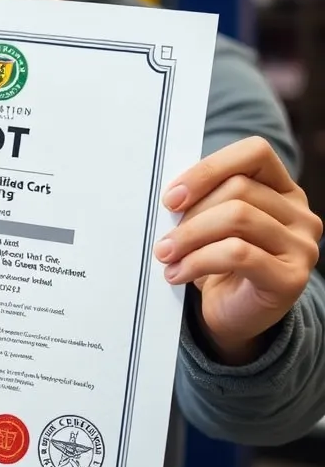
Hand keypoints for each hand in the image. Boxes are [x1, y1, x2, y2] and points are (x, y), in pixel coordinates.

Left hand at [154, 136, 322, 364]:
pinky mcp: (292, 278)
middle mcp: (300, 215)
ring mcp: (302, 246)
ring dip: (190, 236)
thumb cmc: (217, 259)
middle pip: (239, 189)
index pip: (255, 153)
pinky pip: (238, 254)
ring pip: (237, 218)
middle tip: (163, 236)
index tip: (172, 197)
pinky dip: (198, 260)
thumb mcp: (211, 220)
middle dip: (191, 212)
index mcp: (282, 189)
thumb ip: (201, 197)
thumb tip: (170, 191)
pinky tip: (177, 273)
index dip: (209, 168)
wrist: (233, 313)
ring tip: (165, 254)